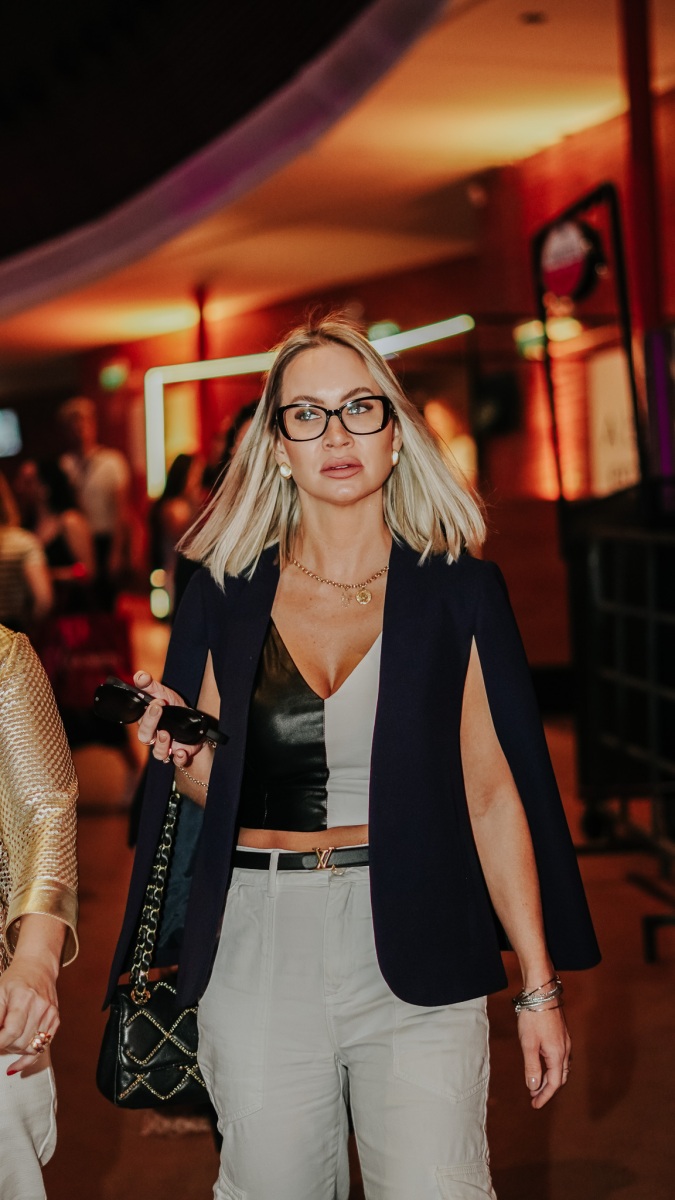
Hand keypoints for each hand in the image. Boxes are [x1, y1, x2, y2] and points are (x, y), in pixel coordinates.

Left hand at [0, 955, 58, 1074]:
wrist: (38, 968)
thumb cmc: (15, 980)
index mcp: (24, 997)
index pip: (11, 1030)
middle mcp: (41, 1006)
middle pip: (20, 1042)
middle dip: (4, 1046)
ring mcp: (50, 1014)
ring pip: (31, 1048)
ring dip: (14, 1050)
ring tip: (6, 1042)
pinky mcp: (55, 1020)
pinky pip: (43, 1047)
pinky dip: (27, 1059)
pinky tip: (15, 1065)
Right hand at [133, 670, 205, 768]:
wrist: (194, 722)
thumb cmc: (174, 708)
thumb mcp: (164, 693)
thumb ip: (150, 685)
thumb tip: (139, 676)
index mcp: (147, 722)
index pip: (139, 720)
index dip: (146, 713)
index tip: (157, 701)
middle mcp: (154, 736)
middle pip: (144, 736)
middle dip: (150, 723)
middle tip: (159, 709)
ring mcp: (166, 747)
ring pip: (158, 752)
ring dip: (161, 744)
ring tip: (166, 733)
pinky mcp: (179, 754)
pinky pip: (177, 761)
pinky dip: (179, 757)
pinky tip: (182, 751)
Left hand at [518, 1004, 570, 1107]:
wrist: (542, 991)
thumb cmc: (533, 1016)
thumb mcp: (528, 1043)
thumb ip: (532, 1067)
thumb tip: (533, 1087)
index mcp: (557, 1055)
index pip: (553, 1083)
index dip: (544, 1096)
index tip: (534, 1105)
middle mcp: (565, 1050)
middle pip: (560, 1077)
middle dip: (548, 1089)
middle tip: (534, 1096)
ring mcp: (565, 1041)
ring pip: (562, 1067)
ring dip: (550, 1078)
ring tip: (537, 1083)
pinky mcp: (562, 1034)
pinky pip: (561, 1057)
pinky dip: (553, 1066)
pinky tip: (544, 1064)